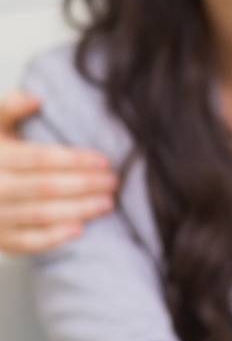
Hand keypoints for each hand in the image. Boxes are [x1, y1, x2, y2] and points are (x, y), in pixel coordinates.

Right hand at [0, 91, 116, 255]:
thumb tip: (37, 98)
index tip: (104, 161)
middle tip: (113, 182)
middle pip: (45, 187)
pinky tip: (80, 229)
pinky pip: (27, 242)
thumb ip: (9, 107)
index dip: (74, 160)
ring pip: (40, 215)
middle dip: (84, 185)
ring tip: (107, 203)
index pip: (39, 158)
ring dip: (78, 210)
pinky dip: (54, 238)